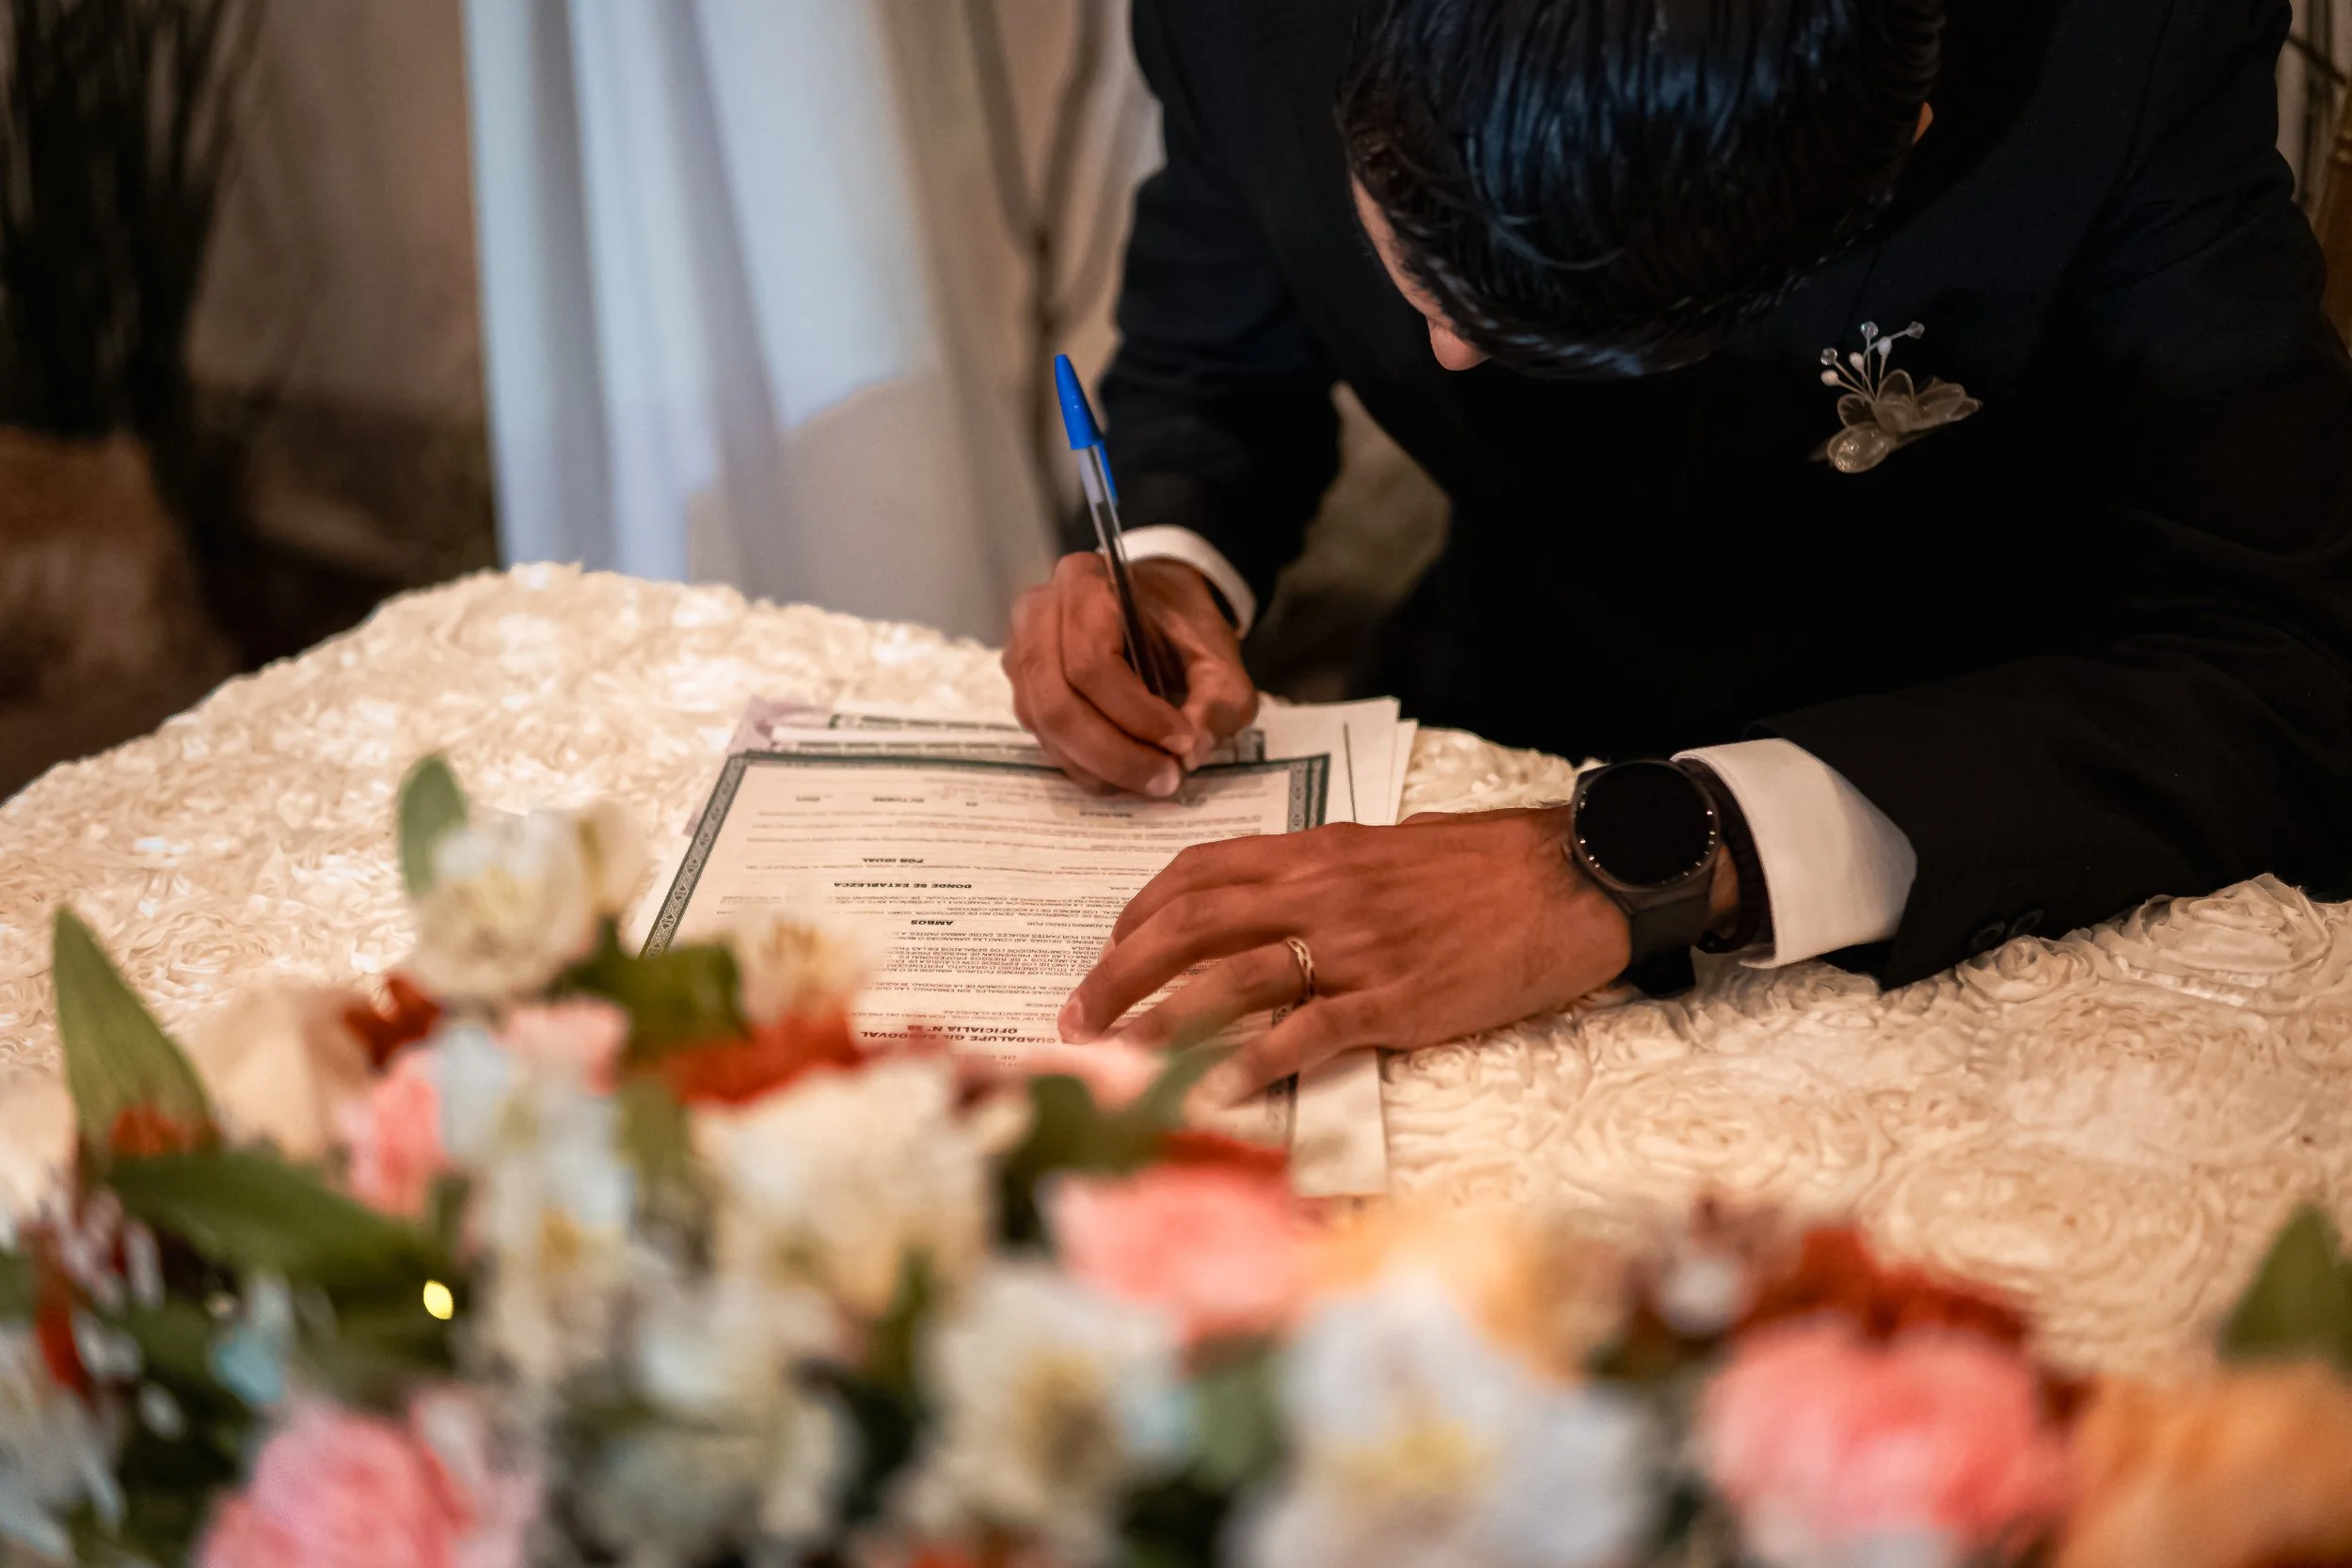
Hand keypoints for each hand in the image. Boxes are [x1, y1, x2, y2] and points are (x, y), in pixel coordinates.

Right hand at [1003, 554, 1257, 795]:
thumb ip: (1216, 700)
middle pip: (1059, 705)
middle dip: (1115, 754)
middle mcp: (1036, 614)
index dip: (1137, 714)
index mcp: (1082, 582)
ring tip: (1156, 779)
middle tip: (1167, 778)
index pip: (1092, 663)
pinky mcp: (1023, 691)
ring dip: (1103, 768)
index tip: (1183, 741)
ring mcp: (1021, 656)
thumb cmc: (1182, 619)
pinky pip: (1047, 743)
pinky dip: (1090, 769)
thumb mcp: (1219, 652)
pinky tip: (1131, 774)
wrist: (1156, 602)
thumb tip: (1188, 756)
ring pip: (1049, 730)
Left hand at [1057, 807, 1636, 1102]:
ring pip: (1230, 979)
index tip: (1108, 949)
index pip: (1199, 872)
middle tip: (1079, 1016)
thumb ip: (1328, 872)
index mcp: (1318, 852)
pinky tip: (1218, 1091)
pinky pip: (1306, 1033)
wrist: (1574, 879)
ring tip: (1119, 1058)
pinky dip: (1254, 1064)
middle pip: (1190, 926)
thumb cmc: (1489, 866)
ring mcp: (1354, 949)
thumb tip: (1280, 902)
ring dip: (1164, 1021)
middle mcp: (1321, 894)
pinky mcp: (1395, 1001)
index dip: (1140, 913)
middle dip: (1121, 973)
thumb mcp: (1392, 848)